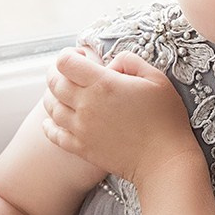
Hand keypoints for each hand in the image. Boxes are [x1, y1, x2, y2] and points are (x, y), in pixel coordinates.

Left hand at [42, 48, 200, 185]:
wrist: (164, 159)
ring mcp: (81, 128)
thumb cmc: (165, 118)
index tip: (80, 55)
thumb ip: (131, 61)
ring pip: (51, 107)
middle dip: (56, 72)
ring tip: (61, 93)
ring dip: (51, 96)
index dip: (68, 55)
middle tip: (68, 72)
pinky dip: (49, 125)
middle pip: (54, 83)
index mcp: (103, 84)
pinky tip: (51, 121)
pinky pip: (54, 135)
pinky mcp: (82, 148)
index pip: (66, 63)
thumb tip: (112, 62)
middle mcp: (86, 104)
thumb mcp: (156, 78)